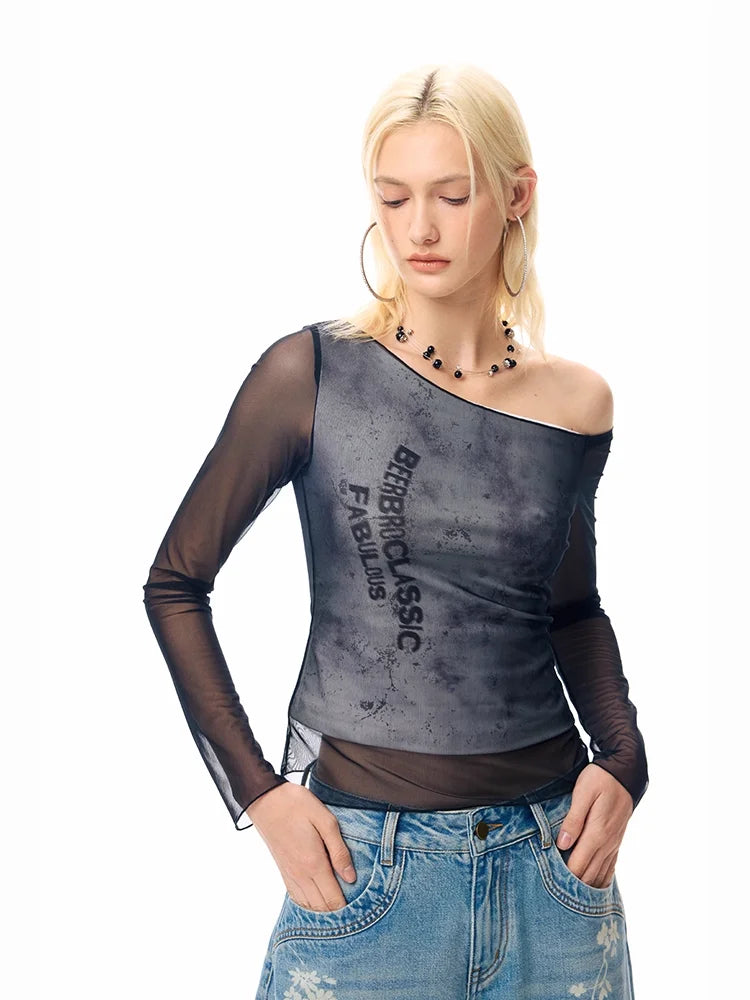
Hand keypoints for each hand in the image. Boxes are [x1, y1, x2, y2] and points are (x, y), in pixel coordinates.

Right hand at [245, 782, 357, 911]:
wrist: (266, 800)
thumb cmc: (297, 806)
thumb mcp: (326, 821)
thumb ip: (339, 851)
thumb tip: (351, 878)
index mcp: (313, 863)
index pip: (333, 900)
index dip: (348, 908)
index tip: (362, 906)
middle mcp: (300, 875)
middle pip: (321, 908)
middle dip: (338, 912)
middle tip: (355, 906)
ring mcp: (290, 875)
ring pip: (309, 906)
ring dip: (324, 910)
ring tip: (340, 902)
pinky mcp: (283, 872)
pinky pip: (297, 898)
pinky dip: (310, 904)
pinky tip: (319, 897)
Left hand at [555, 764, 633, 888]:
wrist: (625, 773)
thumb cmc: (600, 780)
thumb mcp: (583, 793)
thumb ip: (573, 819)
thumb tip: (562, 844)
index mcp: (597, 834)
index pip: (578, 866)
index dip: (564, 879)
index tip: (548, 886)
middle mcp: (607, 844)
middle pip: (589, 875)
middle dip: (573, 888)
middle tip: (554, 896)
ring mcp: (614, 844)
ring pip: (600, 874)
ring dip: (586, 886)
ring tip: (570, 898)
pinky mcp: (616, 840)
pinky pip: (610, 867)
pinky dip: (601, 879)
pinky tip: (593, 887)